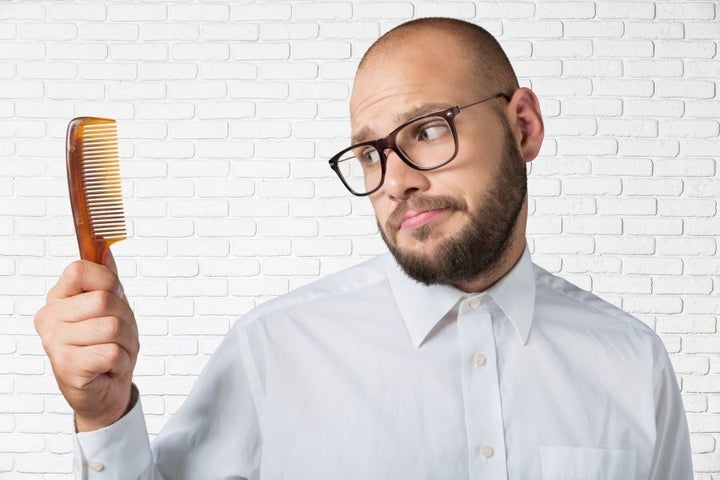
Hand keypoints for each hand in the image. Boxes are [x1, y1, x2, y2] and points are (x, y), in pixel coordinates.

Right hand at [34, 250, 138, 431]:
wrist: (104, 391)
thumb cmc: (107, 348)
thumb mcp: (112, 309)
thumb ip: (107, 280)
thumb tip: (104, 250)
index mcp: (58, 299)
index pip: (80, 269)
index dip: (107, 281)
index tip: (111, 296)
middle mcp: (50, 319)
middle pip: (103, 300)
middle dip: (124, 319)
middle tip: (116, 336)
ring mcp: (55, 343)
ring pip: (111, 326)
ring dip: (124, 342)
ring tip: (112, 352)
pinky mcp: (67, 367)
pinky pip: (112, 351)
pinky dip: (121, 360)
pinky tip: (108, 367)